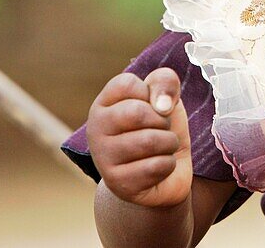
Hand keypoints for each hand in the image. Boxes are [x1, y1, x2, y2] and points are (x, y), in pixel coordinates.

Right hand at [87, 68, 192, 207]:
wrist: (165, 175)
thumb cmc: (160, 129)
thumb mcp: (166, 97)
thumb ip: (165, 82)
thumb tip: (162, 105)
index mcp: (103, 104)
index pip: (126, 84)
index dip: (150, 92)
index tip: (151, 105)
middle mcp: (95, 129)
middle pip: (137, 113)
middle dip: (163, 121)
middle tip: (161, 129)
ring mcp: (103, 158)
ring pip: (149, 141)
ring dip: (169, 143)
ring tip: (162, 148)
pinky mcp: (117, 183)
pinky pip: (155, 166)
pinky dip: (168, 164)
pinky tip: (158, 168)